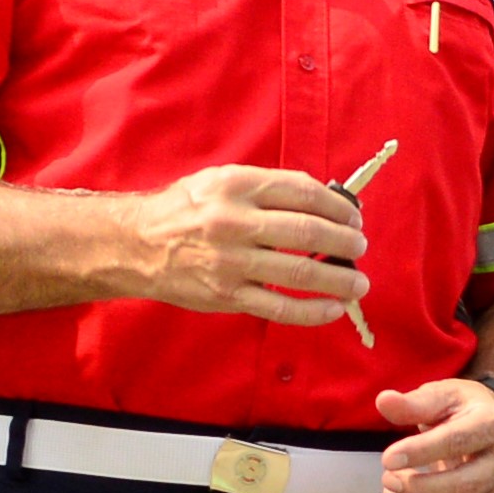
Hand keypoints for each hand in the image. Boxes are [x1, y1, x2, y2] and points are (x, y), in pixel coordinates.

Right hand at [123, 164, 362, 322]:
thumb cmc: (186, 209)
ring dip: (341, 280)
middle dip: (346, 242)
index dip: (339, 207)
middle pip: (309, 232)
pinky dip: (314, 311)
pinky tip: (335, 309)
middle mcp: (233, 222)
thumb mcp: (222, 181)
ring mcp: (230, 262)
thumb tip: (328, 201)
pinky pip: (281, 307)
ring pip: (301, 273)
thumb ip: (269, 188)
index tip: (354, 218)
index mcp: (237, 185)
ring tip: (359, 282)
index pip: (304, 193)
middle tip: (360, 247)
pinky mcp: (226, 295)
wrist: (133, 244)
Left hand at [375, 375, 493, 492]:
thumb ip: (413, 402)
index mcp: (493, 424)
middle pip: (465, 486)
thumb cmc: (461, 410)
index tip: (388, 458)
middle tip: (388, 478)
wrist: (487, 425)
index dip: (421, 453)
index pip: (458, 442)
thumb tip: (385, 401)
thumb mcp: (441, 396)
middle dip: (420, 488)